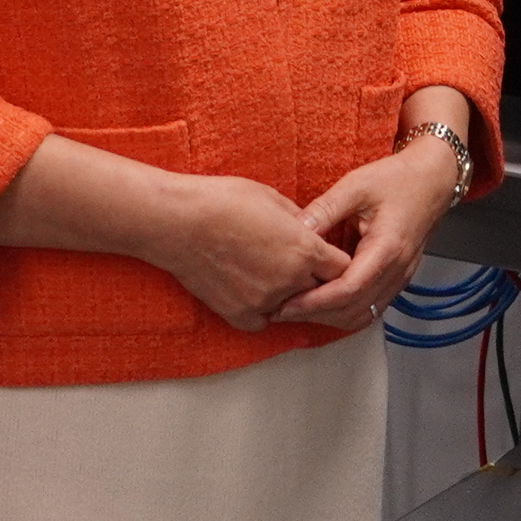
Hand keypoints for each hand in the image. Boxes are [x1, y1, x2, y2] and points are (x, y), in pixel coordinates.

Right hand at [153, 174, 349, 330]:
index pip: (342, 269)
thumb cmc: (223, 201)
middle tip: (295, 263)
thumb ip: (301, 223)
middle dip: (314, 279)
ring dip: (287, 294)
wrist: (178, 222)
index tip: (324, 256)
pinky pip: (264, 320)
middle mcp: (290, 280)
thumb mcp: (275, 199)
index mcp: (304, 250)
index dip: (334, 261)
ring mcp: (265, 302)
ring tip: (266, 271)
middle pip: (320, 290)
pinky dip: (261, 308)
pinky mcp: (240, 316)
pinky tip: (249, 287)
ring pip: (292, 307)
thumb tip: (312, 232)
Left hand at [277, 133, 473, 327]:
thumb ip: (324, 209)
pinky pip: (370, 307)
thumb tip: (294, 231)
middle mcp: (396, 271)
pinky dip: (344, 310)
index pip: (349, 290)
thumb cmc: (399, 180)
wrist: (432, 180)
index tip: (287, 304)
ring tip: (298, 308)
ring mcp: (398, 279)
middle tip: (281, 309)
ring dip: (330, 317)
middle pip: (353, 311)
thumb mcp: (356, 186)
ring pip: (362, 315)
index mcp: (387, 248)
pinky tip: (323, 300)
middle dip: (316, 315)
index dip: (315, 302)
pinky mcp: (395, 280)